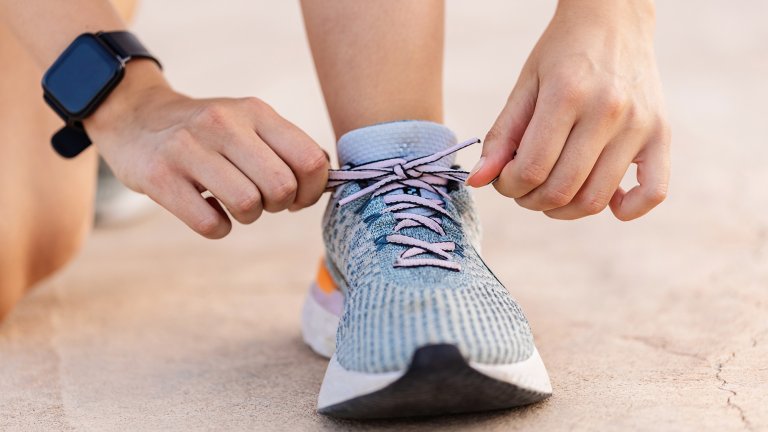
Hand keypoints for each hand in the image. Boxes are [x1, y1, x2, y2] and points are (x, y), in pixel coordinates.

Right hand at [85, 61, 328, 237]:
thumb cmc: (207, 131)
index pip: (310, 159)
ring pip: (248, 205)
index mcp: (255, 112)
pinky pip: (210, 224)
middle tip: (262, 199)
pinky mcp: (158, 176)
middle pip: (281, 187)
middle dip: (279, 205)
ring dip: (248, 216)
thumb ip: (287, 147)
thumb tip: (328, 184)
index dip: (312, 190)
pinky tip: (209, 210)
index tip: (296, 196)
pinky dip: (218, 227)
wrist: (134, 116)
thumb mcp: (248, 122)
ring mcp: (188, 149)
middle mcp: (223, 124)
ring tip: (234, 203)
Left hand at [466, 0, 669, 220]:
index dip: (509, 186)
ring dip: (564, 210)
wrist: (614, 18)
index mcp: (567, 94)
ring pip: (596, 199)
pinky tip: (607, 201)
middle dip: (530, 200)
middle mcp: (608, 110)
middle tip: (523, 188)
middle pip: (562, 189)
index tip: (504, 179)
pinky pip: (653, 192)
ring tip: (551, 192)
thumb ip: (501, 135)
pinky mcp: (661, 133)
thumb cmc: (562, 53)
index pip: (532, 168)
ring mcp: (639, 124)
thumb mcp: (525, 86)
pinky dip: (626, 209)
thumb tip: (478, 181)